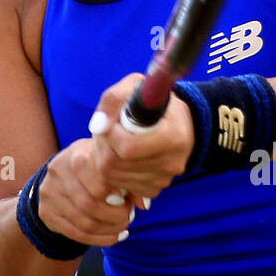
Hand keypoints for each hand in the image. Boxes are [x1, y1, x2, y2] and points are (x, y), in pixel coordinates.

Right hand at [36, 137, 136, 246]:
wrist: (60, 175)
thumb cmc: (94, 168)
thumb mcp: (109, 165)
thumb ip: (128, 180)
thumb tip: (143, 205)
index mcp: (77, 153)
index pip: (99, 182)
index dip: (119, 197)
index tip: (128, 201)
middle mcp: (58, 171)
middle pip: (90, 204)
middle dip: (115, 217)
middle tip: (128, 217)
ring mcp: (48, 192)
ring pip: (84, 222)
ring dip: (108, 230)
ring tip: (121, 228)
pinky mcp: (45, 212)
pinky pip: (75, 234)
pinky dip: (98, 239)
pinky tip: (112, 236)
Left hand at [88, 72, 194, 207]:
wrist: (178, 124)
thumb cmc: (153, 103)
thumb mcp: (136, 86)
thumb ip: (114, 98)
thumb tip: (98, 125)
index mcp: (173, 136)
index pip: (127, 148)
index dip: (111, 134)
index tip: (113, 122)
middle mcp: (172, 163)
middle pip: (115, 164)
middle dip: (103, 146)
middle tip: (107, 132)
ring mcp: (163, 179)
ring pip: (112, 177)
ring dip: (104, 157)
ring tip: (113, 141)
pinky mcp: (153, 189)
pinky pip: (119, 185)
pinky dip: (113, 171)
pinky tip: (121, 156)